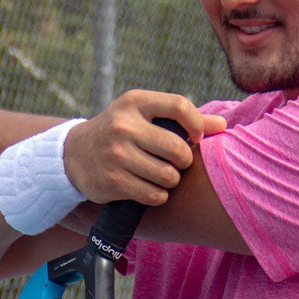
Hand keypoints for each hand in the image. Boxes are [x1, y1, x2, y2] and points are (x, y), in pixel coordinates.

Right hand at [63, 91, 226, 205]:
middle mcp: (124, 126)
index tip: (196, 138)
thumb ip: (182, 119)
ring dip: (171, 181)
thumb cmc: (121, 132)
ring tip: (161, 176)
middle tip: (176, 163)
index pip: (180, 106)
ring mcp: (117, 155)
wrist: (74, 155)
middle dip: (184, 161)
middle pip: (177, 148)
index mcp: (135, 102)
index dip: (197, 125)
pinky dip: (158, 195)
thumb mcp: (144, 116)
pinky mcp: (113, 181)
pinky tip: (149, 188)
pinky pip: (154, 195)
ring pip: (168, 176)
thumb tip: (223, 126)